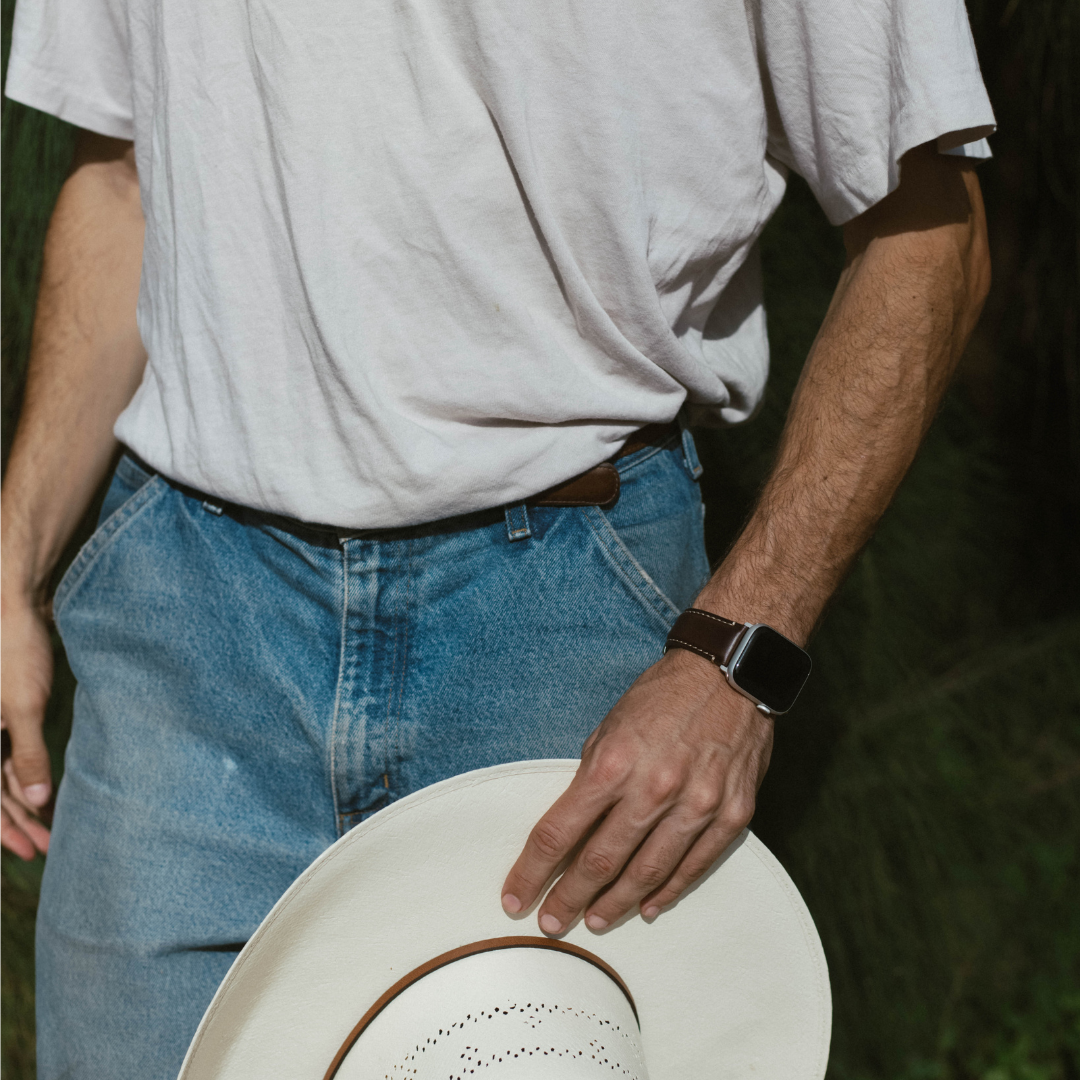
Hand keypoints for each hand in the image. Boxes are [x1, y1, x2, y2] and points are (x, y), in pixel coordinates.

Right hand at [1, 592, 54, 858]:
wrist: (14, 610)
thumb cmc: (14, 652)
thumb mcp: (24, 706)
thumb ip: (27, 754)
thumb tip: (37, 799)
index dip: (4, 829)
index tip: (29, 850)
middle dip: (18, 822)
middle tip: (46, 847)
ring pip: (1, 778)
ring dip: (25, 803)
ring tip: (52, 827)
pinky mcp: (3, 716)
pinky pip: (9, 757)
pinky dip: (27, 777)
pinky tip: (49, 793)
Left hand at [501, 647, 773, 933]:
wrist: (729, 675)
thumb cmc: (661, 698)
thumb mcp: (609, 727)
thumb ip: (592, 778)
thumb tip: (573, 827)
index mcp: (613, 763)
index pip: (560, 832)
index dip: (533, 872)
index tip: (516, 898)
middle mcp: (654, 788)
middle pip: (601, 861)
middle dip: (570, 899)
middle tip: (551, 924)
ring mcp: (697, 803)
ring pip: (649, 872)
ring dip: (617, 903)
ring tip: (594, 921)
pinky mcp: (732, 812)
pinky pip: (695, 864)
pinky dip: (669, 890)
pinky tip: (648, 907)